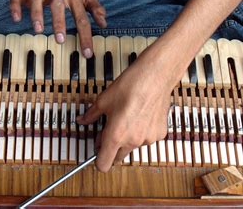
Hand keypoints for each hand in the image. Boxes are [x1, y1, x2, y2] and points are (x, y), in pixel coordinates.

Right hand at [10, 0, 106, 57]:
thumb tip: (104, 22)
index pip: (82, 19)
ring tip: (39, 29)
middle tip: (60, 40)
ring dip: (37, 15)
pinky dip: (16, 7)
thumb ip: (93, 7)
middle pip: (58, 8)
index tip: (87, 54)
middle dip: (59, 23)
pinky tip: (17, 18)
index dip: (85, 37)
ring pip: (37, 1)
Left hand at [77, 48, 173, 171]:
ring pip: (133, 147)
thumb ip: (91, 115)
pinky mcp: (159, 133)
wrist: (154, 76)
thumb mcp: (103, 100)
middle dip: (112, 148)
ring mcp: (147, 139)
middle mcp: (132, 141)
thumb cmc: (130, 86)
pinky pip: (146, 139)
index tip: (97, 151)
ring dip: (127, 139)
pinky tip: (140, 117)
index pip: (104, 164)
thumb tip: (82, 120)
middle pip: (118, 157)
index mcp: (115, 136)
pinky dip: (142, 132)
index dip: (98, 160)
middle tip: (108, 132)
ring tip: (127, 119)